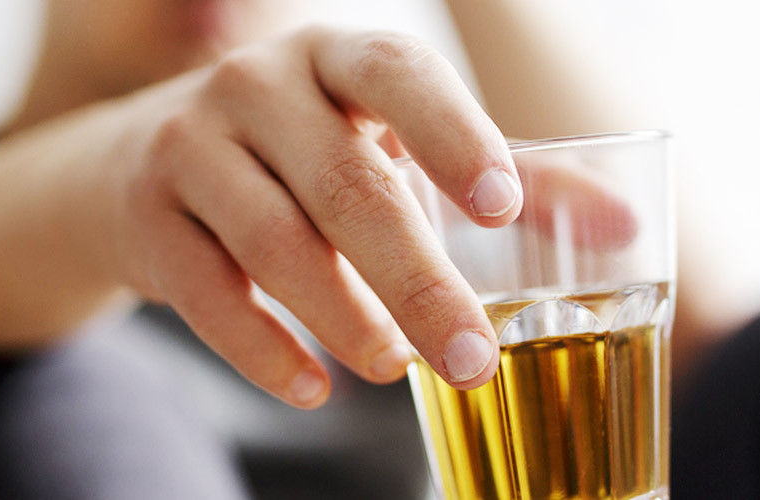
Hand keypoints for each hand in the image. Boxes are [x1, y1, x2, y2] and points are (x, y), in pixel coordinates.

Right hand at [104, 27, 521, 407]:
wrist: (133, 163)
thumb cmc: (298, 151)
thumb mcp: (385, 137)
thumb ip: (500, 172)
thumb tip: (626, 224)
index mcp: (333, 56)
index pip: (396, 72)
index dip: (452, 133)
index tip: (502, 208)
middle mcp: (256, 86)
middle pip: (344, 184)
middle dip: (416, 280)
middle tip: (471, 358)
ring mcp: (189, 147)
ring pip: (274, 244)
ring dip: (346, 319)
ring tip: (394, 369)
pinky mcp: (146, 220)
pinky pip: (208, 296)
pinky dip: (264, 351)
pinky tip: (313, 388)